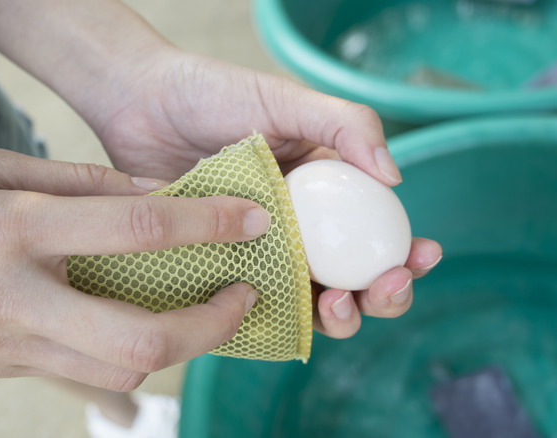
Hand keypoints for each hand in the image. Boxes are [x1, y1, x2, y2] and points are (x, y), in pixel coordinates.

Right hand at [0, 149, 267, 389]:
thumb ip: (75, 180)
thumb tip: (152, 192)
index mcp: (15, 230)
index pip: (136, 229)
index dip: (208, 224)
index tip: (252, 222)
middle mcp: (19, 298)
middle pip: (141, 337)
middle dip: (210, 325)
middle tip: (241, 296)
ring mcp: (11, 347)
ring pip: (119, 373)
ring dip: (176, 347)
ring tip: (201, 312)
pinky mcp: (7, 370)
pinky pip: (85, 379)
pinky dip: (127, 358)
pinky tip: (143, 328)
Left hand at [85, 49, 442, 338]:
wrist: (139, 103)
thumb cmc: (213, 94)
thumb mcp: (286, 100)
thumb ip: (346, 125)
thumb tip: (396, 177)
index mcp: (323, 193)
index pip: (376, 234)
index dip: (404, 255)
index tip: (418, 258)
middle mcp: (296, 230)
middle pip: (353, 281)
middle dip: (381, 297)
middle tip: (381, 290)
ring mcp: (257, 254)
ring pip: (308, 303)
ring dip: (336, 317)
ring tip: (335, 304)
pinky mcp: (218, 271)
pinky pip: (251, 307)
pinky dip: (274, 320)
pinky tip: (281, 316)